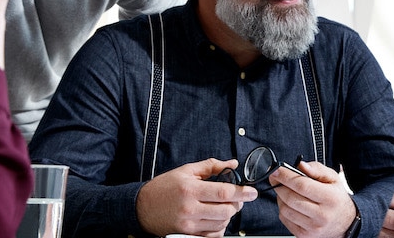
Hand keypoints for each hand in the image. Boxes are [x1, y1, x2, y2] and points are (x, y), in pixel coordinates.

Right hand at [137, 158, 257, 236]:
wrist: (142, 208)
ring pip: (221, 224)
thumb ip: (211, 166)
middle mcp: (190, 208)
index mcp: (190, 189)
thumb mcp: (186, 171)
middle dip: (236, 205)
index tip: (252, 192)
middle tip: (236, 199)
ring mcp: (188, 224)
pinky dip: (218, 228)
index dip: (242, 192)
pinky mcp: (187, 235)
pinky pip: (212, 236)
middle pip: (226, 211)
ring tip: (222, 207)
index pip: (224, 192)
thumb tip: (232, 164)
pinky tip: (214, 219)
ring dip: (227, 216)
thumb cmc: (164, 188)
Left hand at [268, 161, 356, 237]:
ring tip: (286, 191)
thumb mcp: (333, 178)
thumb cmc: (336, 198)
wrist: (345, 222)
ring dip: (280, 197)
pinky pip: (285, 219)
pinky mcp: (304, 235)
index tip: (276, 170)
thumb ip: (317, 169)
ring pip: (285, 209)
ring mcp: (312, 227)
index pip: (302, 186)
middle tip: (276, 178)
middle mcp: (322, 215)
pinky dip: (283, 209)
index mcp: (330, 198)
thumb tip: (300, 165)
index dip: (286, 176)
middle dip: (279, 185)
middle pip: (291, 198)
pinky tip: (290, 203)